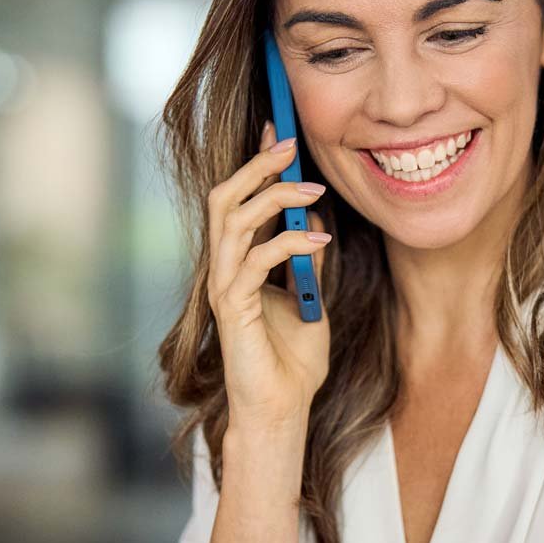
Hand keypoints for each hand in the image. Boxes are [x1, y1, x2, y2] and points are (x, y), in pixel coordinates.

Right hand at [205, 122, 333, 432]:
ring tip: (314, 189)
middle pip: (225, 198)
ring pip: (233, 220)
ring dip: (275, 197)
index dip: (256, 163)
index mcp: (237, 263)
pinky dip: (288, 243)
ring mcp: (223, 288)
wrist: (282, 410)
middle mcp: (223, 269)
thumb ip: (306, 259)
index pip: (238, 200)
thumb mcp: (310, 297)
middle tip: (290, 144)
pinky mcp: (232, 310)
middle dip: (256, 166)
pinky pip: (254, 262)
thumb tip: (312, 218)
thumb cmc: (293, 361)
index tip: (281, 131)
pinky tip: (321, 239)